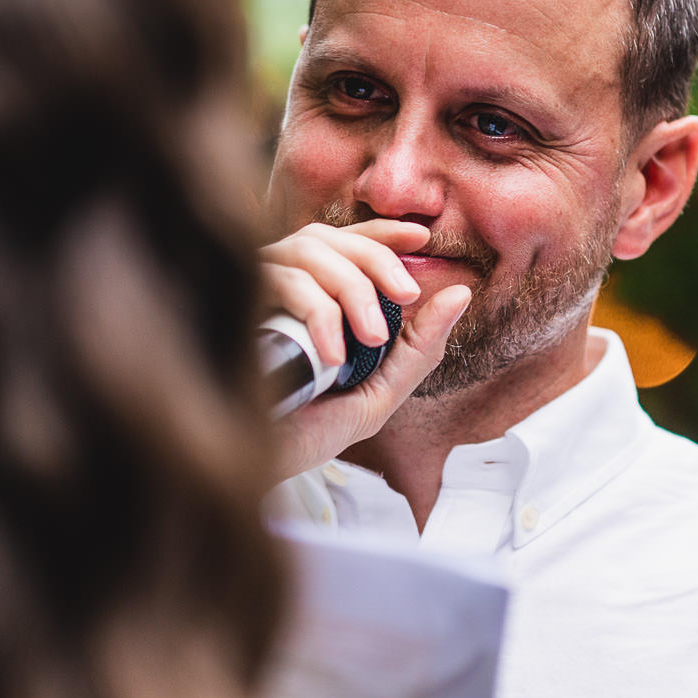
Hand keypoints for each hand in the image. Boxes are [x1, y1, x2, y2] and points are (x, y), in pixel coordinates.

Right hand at [261, 220, 470, 481]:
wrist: (268, 466)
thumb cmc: (315, 430)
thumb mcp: (383, 389)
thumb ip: (422, 345)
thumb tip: (461, 293)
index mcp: (317, 299)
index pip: (348, 243)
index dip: (383, 232)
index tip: (421, 237)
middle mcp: (284, 287)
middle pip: (331, 238)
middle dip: (377, 259)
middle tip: (407, 295)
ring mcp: (256, 293)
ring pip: (308, 251)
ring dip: (352, 289)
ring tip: (370, 339)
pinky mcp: (236, 306)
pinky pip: (284, 283)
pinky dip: (317, 314)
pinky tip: (330, 356)